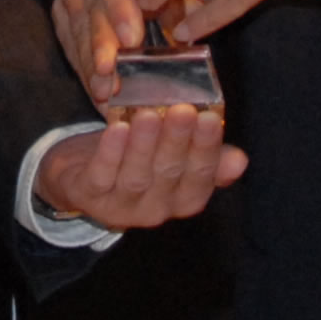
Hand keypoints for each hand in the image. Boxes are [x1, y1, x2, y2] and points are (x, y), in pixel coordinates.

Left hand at [33, 104, 245, 229]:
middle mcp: (155, 209)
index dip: (206, 149)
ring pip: (136, 177)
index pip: (201, 177)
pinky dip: (109, 152)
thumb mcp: (174, 155)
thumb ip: (209, 157)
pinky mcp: (88, 195)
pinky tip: (117, 127)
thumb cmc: (137, 157)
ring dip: (143, 145)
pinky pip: (101, 175)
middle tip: (183, 110)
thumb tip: (240, 160)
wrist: (80, 172)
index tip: (210, 117)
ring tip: (149, 114)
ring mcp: (120, 206)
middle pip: (169, 174)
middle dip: (176, 141)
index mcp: (183, 198)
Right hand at [50, 0, 145, 104]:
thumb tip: (187, 29)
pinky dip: (80, 61)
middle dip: (100, 40)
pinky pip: (66, 33)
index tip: (131, 38)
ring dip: (88, 57)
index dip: (120, 5)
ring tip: (102, 90)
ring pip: (75, 19)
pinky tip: (92, 85)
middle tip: (110, 74)